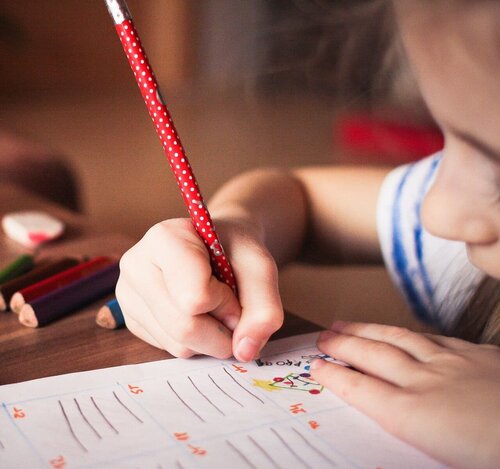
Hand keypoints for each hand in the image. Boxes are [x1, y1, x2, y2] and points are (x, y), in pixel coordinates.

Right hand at [116, 217, 282, 360]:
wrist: (219, 245)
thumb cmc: (235, 250)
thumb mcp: (260, 268)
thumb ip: (264, 307)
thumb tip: (244, 351)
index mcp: (164, 238)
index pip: (195, 297)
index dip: (226, 303)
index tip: (232, 286)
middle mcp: (136, 265)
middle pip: (184, 327)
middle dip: (221, 329)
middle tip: (232, 308)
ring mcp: (129, 294)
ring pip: (178, 344)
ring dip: (210, 338)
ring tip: (214, 306)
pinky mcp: (132, 319)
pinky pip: (169, 349)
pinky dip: (195, 342)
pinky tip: (197, 314)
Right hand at [310, 321, 499, 468]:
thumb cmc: (496, 452)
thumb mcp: (450, 461)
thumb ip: (417, 439)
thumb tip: (396, 427)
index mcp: (418, 416)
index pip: (363, 391)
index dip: (336, 377)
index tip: (316, 367)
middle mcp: (428, 383)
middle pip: (374, 356)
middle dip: (344, 345)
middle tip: (323, 336)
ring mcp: (455, 364)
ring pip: (400, 339)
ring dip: (368, 330)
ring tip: (347, 324)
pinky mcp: (480, 355)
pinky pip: (434, 338)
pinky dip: (410, 334)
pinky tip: (405, 332)